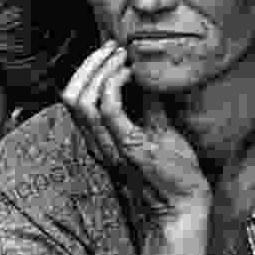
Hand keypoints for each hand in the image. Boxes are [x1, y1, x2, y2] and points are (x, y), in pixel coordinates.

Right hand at [62, 40, 210, 220]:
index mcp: (100, 139)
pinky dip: (116, 84)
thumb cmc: (173, 172)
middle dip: (89, 64)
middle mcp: (98, 144)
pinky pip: (108, 109)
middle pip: (70, 96)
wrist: (184, 206)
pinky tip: (133, 74)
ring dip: (100, 69)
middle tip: (114, 47)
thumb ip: (148, 106)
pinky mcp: (129, 147)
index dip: (85, 70)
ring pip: (82, 100)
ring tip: (122, 56)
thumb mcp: (158, 130)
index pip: (74, 99)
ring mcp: (110, 147)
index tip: (109, 51)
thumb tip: (149, 76)